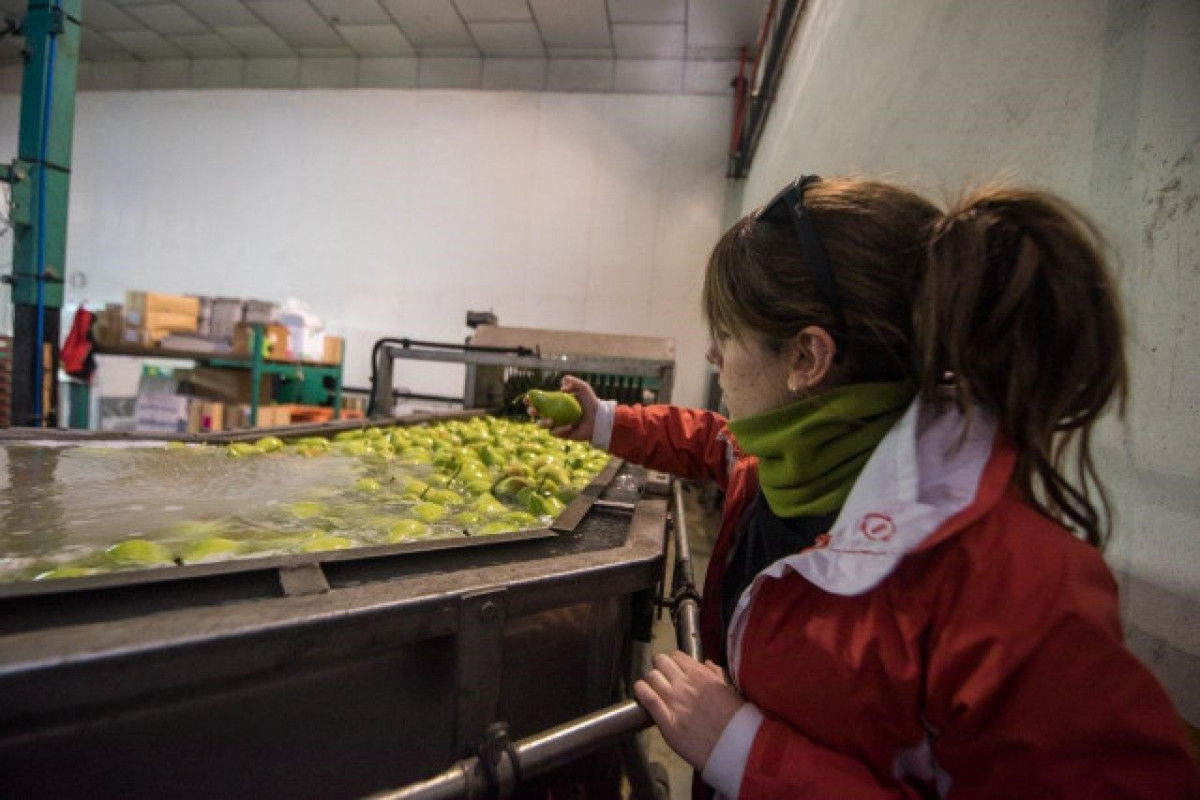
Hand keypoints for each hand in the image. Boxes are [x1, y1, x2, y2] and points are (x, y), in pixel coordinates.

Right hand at [527, 375, 598, 441]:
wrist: (598, 419)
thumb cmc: (591, 402)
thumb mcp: (583, 388)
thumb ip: (573, 382)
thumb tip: (561, 387)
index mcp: (554, 401)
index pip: (538, 399)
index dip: (530, 399)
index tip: (528, 398)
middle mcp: (552, 412)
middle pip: (535, 413)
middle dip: (531, 411)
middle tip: (534, 410)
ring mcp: (555, 424)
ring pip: (541, 424)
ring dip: (542, 422)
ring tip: (550, 421)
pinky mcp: (560, 434)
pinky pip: (554, 433)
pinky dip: (559, 430)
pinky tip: (569, 426)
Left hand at [634, 652, 744, 770]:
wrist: (735, 748)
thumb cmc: (737, 721)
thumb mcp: (731, 691)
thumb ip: (717, 675)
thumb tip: (707, 664)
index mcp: (701, 675)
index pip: (676, 656)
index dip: (673, 661)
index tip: (673, 669)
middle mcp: (685, 684)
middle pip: (660, 662)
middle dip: (660, 668)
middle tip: (663, 678)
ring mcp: (674, 701)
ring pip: (652, 677)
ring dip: (652, 681)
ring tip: (654, 688)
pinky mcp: (666, 720)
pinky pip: (648, 698)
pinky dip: (641, 691)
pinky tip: (640, 690)